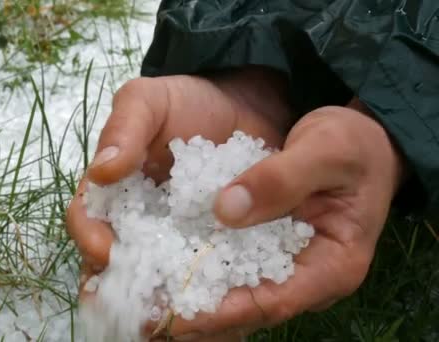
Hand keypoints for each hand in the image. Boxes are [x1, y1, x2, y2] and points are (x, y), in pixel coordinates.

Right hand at [66, 66, 292, 298]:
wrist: (245, 108)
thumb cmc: (191, 101)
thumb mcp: (149, 101)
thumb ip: (122, 128)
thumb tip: (100, 171)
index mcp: (111, 190)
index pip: (86, 221)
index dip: (90, 239)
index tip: (107, 252)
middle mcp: (135, 221)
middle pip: (113, 265)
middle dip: (119, 290)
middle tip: (135, 311)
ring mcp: (171, 238)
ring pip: (154, 280)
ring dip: (157, 305)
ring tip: (173, 323)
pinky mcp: (206, 249)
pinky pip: (196, 280)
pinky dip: (198, 299)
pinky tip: (212, 314)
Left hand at [152, 101, 404, 340]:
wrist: (361, 139)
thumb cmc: (353, 144)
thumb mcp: (326, 150)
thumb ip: (280, 179)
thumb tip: (225, 210)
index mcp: (334, 264)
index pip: (272, 300)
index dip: (221, 312)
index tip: (174, 315)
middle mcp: (307, 278)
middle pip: (247, 310)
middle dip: (195, 316)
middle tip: (143, 317)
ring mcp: (286, 268)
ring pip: (234, 296)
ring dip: (191, 301)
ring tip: (142, 303)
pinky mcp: (266, 251)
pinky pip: (230, 271)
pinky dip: (197, 274)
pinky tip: (160, 271)